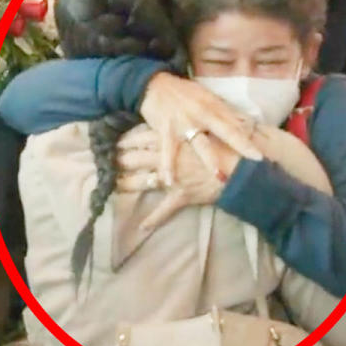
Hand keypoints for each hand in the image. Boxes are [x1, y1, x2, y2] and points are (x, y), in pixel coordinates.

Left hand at [115, 126, 239, 228]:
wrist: (242, 169)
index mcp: (175, 140)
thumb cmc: (226, 146)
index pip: (143, 138)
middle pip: (137, 158)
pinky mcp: (182, 196)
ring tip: (111, 185)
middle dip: (119, 159)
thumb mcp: (205, 130)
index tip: (114, 140)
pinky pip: (166, 209)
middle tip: (103, 160)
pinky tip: (142, 226)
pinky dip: (154, 219)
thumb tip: (175, 120)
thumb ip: (188, 127)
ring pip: (144, 181)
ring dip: (126, 184)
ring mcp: (174, 179)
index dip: (126, 140)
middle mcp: (170, 159)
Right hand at [139, 72, 261, 185]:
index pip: (235, 124)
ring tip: (219, 176)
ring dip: (209, 159)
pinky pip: (167, 151)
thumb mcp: (205, 97)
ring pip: (199, 143)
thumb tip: (246, 124)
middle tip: (256, 160)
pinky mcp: (165, 129)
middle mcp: (201, 114)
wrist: (154, 84)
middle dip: (240, 145)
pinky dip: (167, 166)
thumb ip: (223, 111)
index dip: (249, 138)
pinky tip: (170, 181)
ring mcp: (183, 122)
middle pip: (225, 131)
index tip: (261, 154)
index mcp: (213, 106)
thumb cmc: (183, 93)